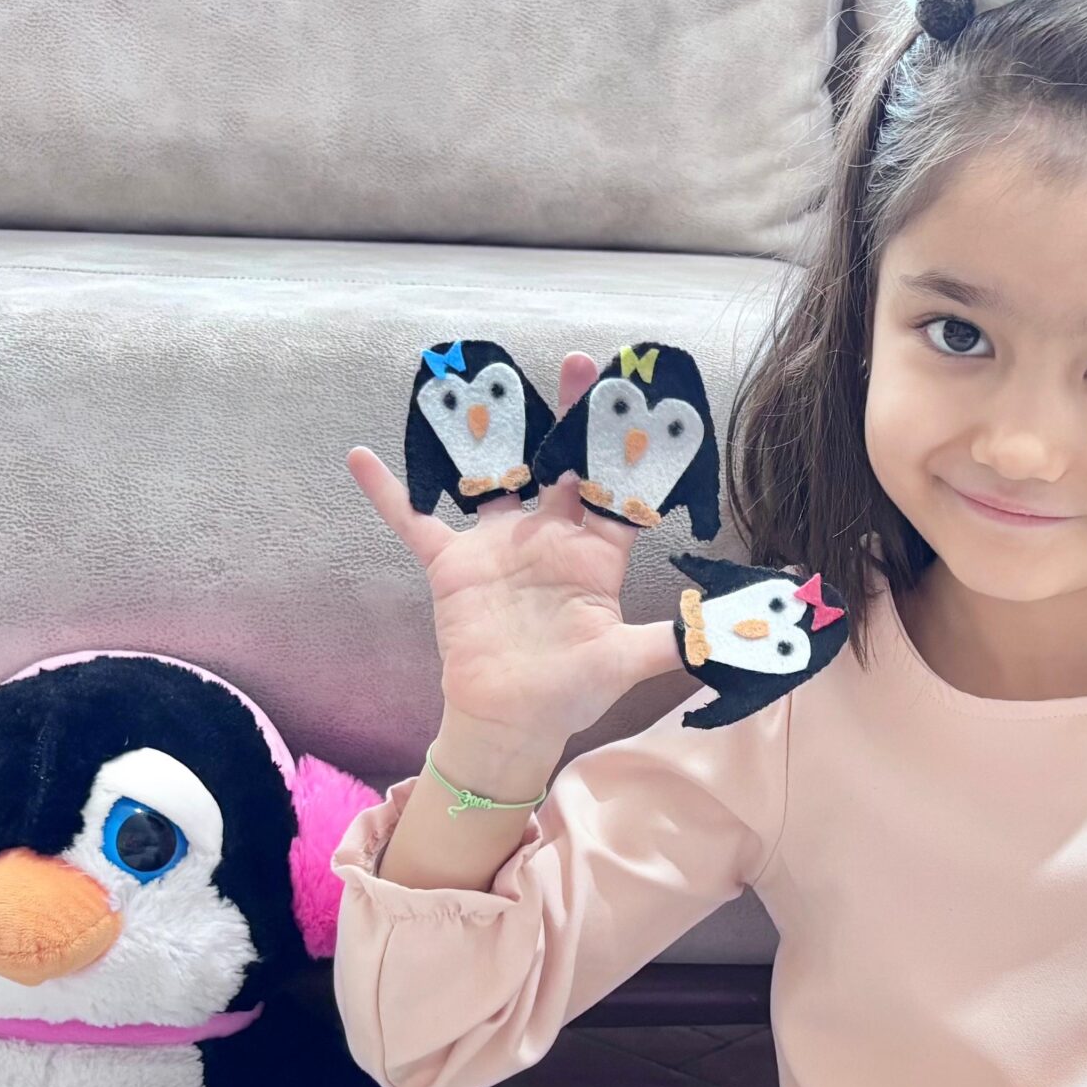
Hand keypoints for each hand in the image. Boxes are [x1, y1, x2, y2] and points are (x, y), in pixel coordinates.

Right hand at [348, 350, 686, 771]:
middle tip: (578, 364)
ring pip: (495, 476)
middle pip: (562, 464)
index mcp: (596, 554)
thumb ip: (671, 641)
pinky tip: (362, 458)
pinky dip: (391, 493)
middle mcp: (550, 538)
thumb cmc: (571, 692)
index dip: (629, 451)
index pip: (617, 491)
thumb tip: (724, 634)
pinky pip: (415, 522)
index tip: (641, 405)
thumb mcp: (624, 662)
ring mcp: (500, 547)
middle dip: (571, 417)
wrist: (510, 721)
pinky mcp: (453, 565)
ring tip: (481, 379)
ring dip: (487, 432)